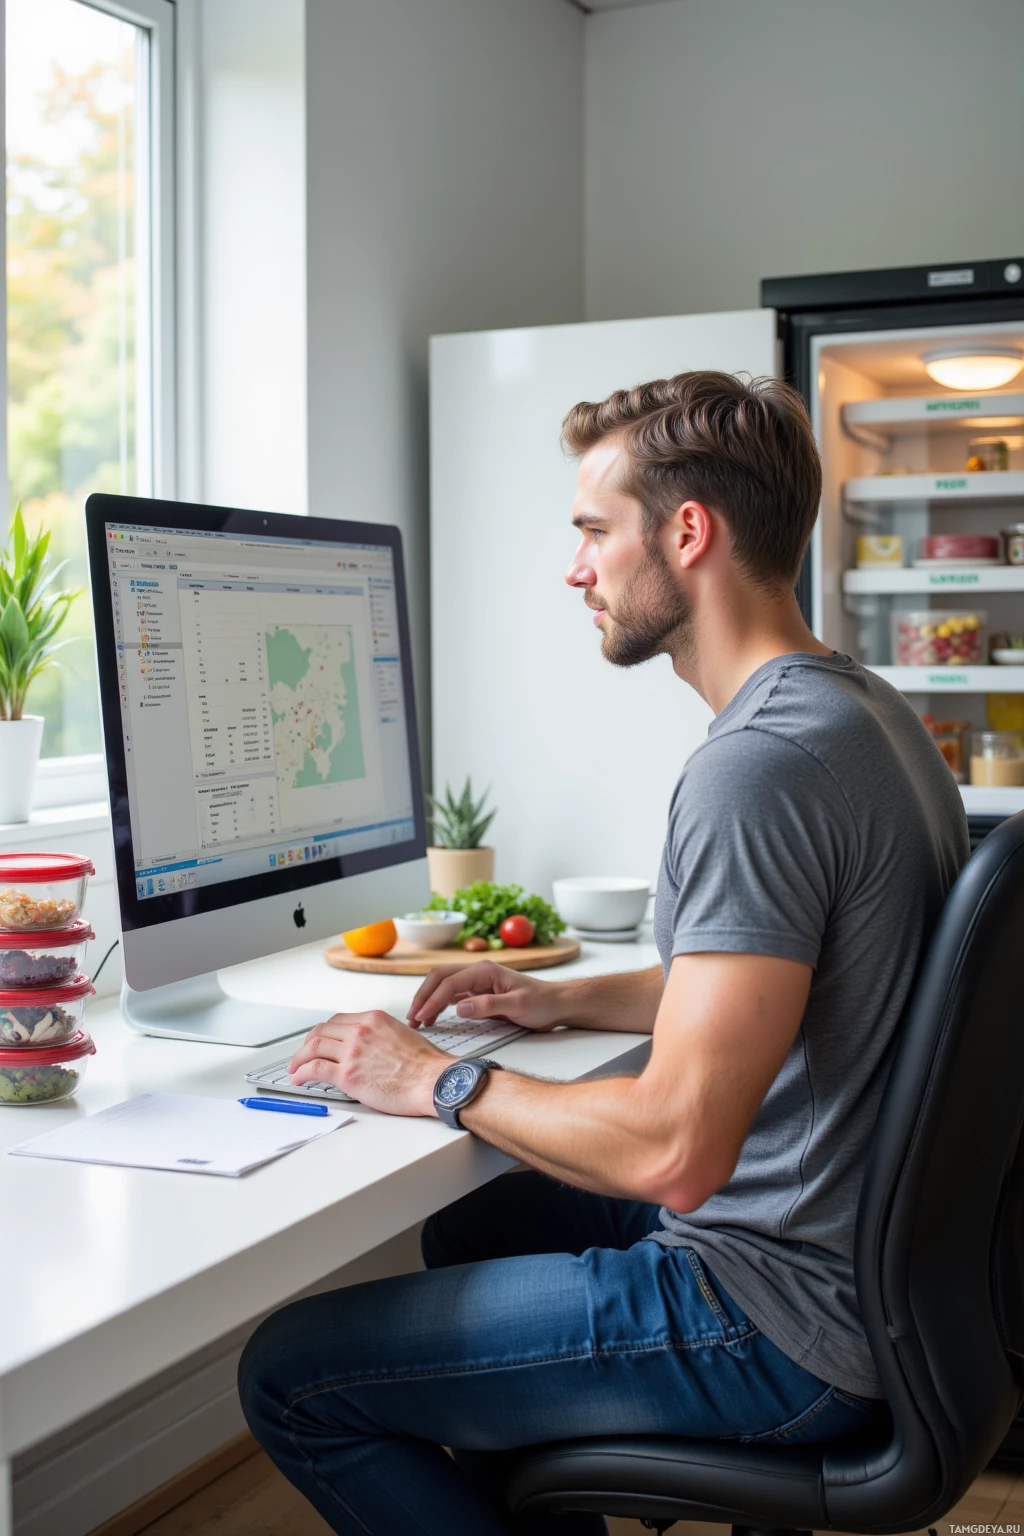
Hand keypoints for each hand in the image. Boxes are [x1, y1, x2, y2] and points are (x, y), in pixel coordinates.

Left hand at [288, 1010, 452, 1116]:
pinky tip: (299, 1078)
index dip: (325, 1032)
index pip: (339, 1020)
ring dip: (300, 1058)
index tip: (320, 1040)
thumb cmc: (426, 1065)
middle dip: (308, 1043)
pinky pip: (315, 1069)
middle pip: (322, 1031)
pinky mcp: (347, 1074)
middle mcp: (360, 1031)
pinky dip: (302, 1073)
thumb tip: (373, 1048)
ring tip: (295, 1068)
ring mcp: (352, 1052)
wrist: (433, 1080)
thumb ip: (382, 1036)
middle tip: (303, 1053)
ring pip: (314, 1047)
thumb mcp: (404, 1034)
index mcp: (374, 1019)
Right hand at [407, 961, 561, 1030]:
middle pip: (439, 978)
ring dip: (428, 1000)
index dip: (432, 1000)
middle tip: (412, 1019)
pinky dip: (438, 1005)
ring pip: (443, 986)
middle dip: (423, 997)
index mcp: (484, 970)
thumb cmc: (541, 1002)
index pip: (449, 983)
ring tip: (417, 1021)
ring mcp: (477, 982)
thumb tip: (460, 1007)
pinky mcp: (479, 993)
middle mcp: (478, 972)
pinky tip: (432, 1017)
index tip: (421, 1018)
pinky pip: (452, 995)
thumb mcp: (518, 1005)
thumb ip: (488, 1005)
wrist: (556, 1004)